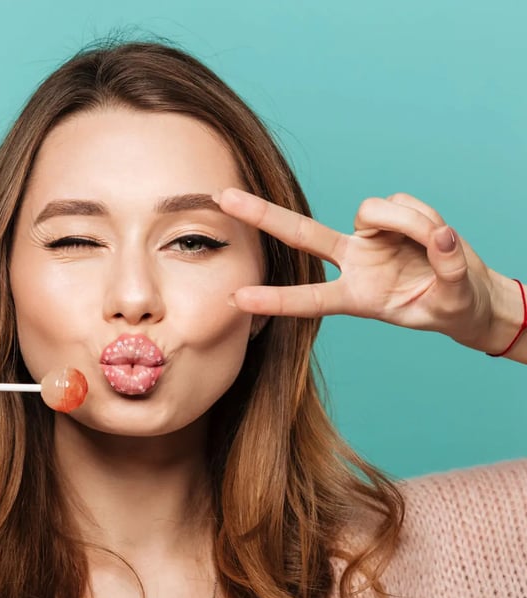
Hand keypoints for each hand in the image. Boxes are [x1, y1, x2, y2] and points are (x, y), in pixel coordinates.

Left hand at [216, 188, 508, 351]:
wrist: (471, 296)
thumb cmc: (452, 306)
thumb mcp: (453, 301)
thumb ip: (448, 269)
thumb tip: (440, 235)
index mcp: (356, 297)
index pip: (310, 299)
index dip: (275, 299)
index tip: (237, 298)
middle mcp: (353, 262)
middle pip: (300, 234)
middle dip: (261, 215)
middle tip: (221, 197)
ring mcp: (369, 237)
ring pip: (372, 210)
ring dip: (408, 222)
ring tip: (437, 243)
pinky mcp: (391, 216)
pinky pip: (402, 202)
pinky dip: (424, 216)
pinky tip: (436, 234)